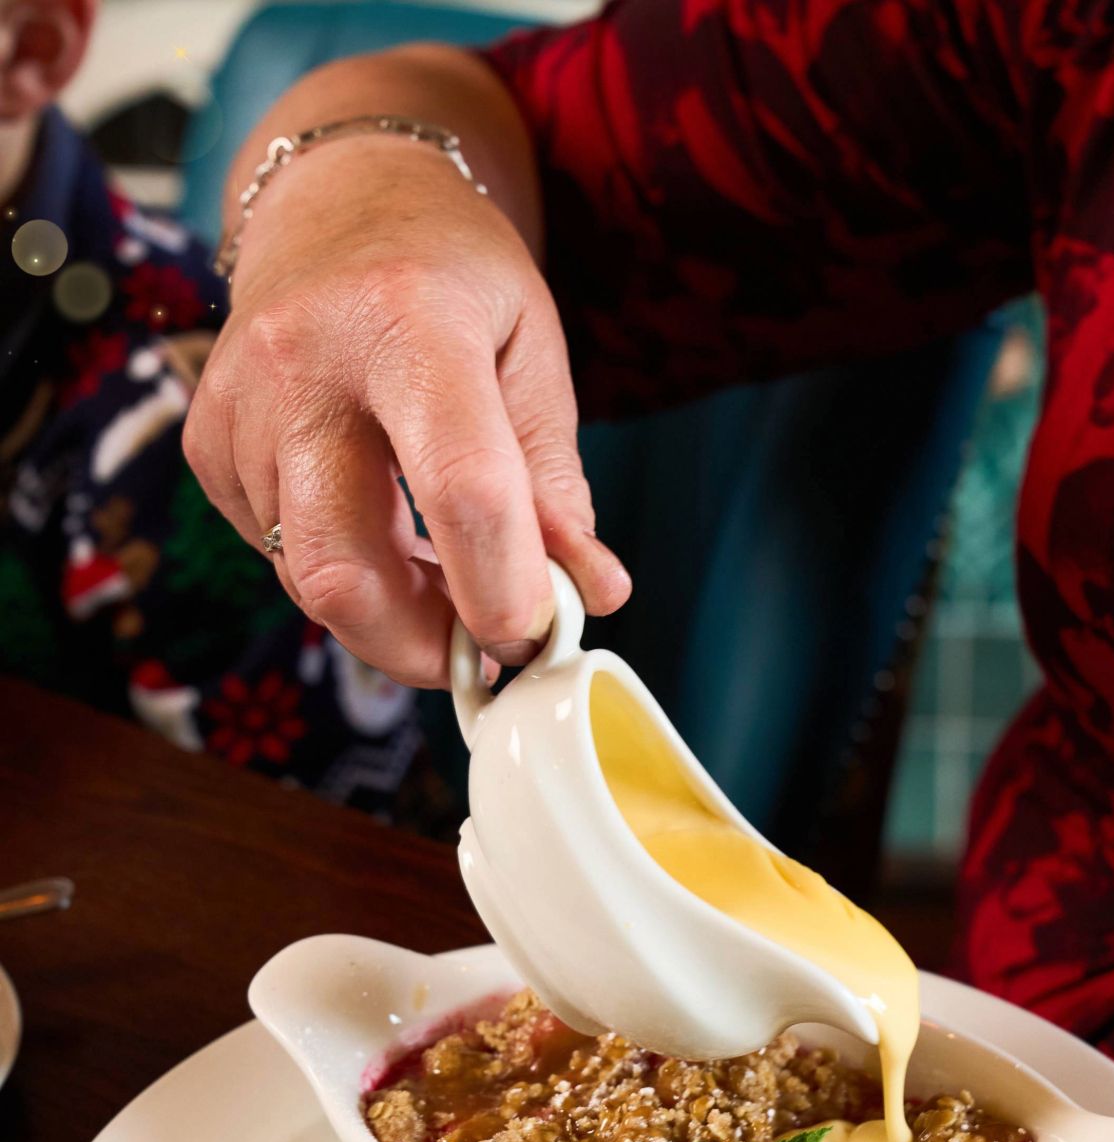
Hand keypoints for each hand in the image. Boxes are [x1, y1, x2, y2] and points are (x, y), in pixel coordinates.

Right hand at [184, 134, 629, 686]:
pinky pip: (276, 554)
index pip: (461, 489)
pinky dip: (345, 573)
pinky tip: (386, 531)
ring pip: (306, 577)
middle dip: (421, 646)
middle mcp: (303, 363)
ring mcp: (239, 407)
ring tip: (447, 579)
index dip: (502, 589)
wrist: (340, 205)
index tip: (535, 636)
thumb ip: (556, 483)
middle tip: (483, 650)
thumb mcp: (532, 356)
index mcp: (409, 321)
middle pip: (343, 568)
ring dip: (390, 615)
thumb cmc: (456, 278)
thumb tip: (592, 592)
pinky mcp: (206, 445)